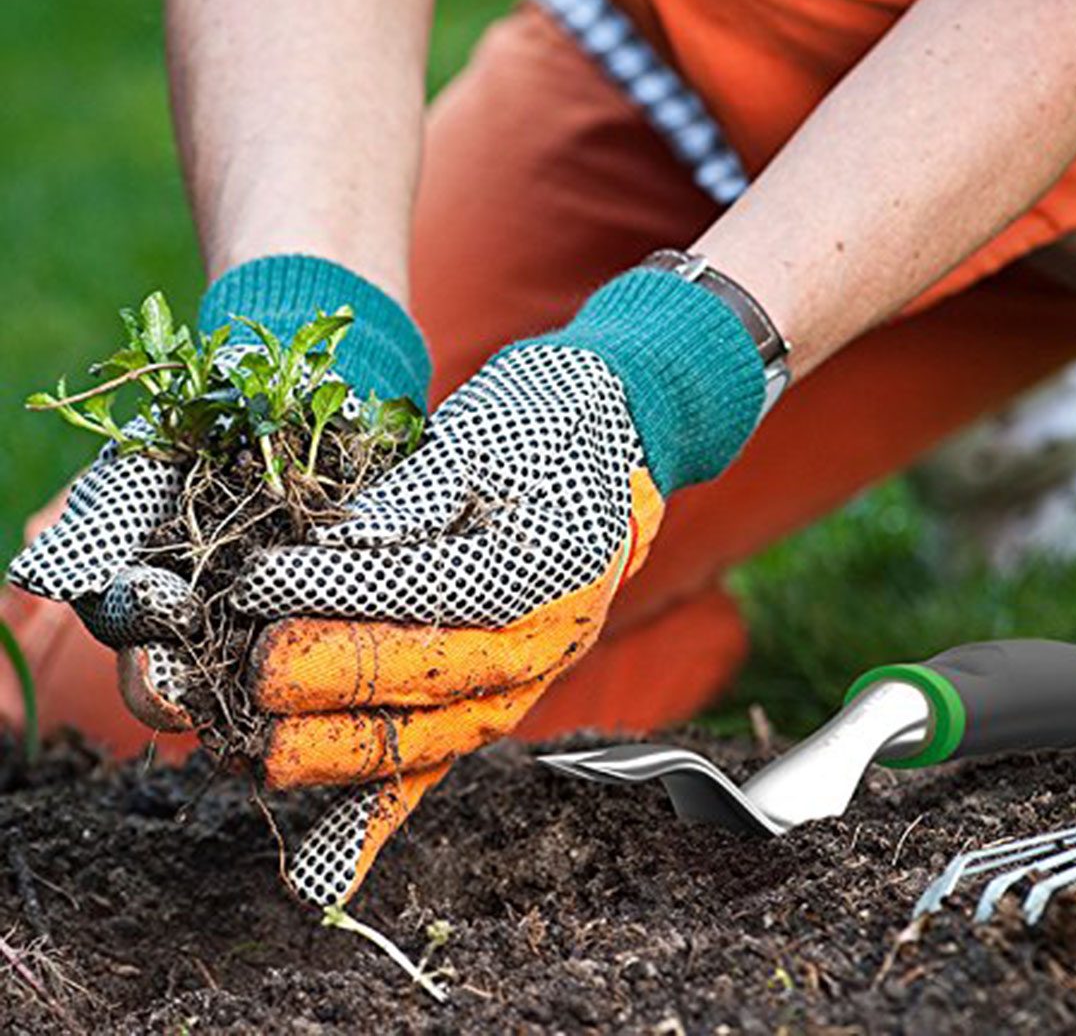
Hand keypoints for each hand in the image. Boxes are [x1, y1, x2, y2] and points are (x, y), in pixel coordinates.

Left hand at [229, 344, 666, 904]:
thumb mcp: (492, 429)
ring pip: (426, 738)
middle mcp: (544, 640)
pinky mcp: (497, 697)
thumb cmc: (548, 424)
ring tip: (252, 750)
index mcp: (547, 565)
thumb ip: (423, 487)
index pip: (427, 588)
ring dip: (335, 752)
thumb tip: (343, 540)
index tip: (257, 582)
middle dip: (325, 677)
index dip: (336, 589)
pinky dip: (381, 816)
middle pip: (424, 677)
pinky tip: (325, 867)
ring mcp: (524, 679)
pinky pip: (439, 765)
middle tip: (244, 669)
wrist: (615, 443)